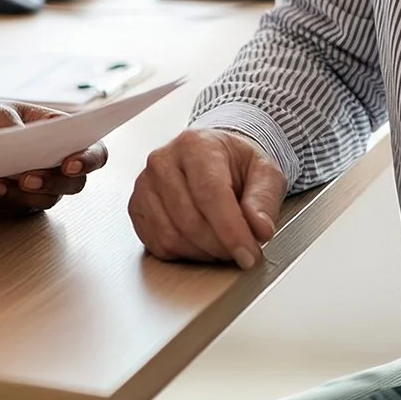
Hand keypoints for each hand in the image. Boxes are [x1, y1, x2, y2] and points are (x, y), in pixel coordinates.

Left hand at [0, 96, 107, 212]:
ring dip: (24, 194)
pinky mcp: (11, 199)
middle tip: (29, 178)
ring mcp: (34, 183)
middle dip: (53, 182)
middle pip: (73, 182)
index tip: (70, 163)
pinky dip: (3, 199)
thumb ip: (18, 132)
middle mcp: (52, 161)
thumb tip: (30, 153)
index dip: (88, 158)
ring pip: (46, 199)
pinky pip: (17, 207)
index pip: (91, 148)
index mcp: (57, 132)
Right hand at [129, 128, 287, 269]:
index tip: (248, 254)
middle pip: (189, 219)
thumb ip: (264, 200)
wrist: (211, 155)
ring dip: (202, 252)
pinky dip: (183, 253)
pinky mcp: (136, 206)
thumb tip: (259, 229)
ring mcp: (145, 185)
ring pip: (171, 236)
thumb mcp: (264, 172)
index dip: (230, 231)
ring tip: (222, 244)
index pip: (210, 193)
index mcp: (195, 145)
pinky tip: (200, 242)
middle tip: (243, 251)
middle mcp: (163, 162)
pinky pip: (157, 244)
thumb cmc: (234, 162)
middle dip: (220, 246)